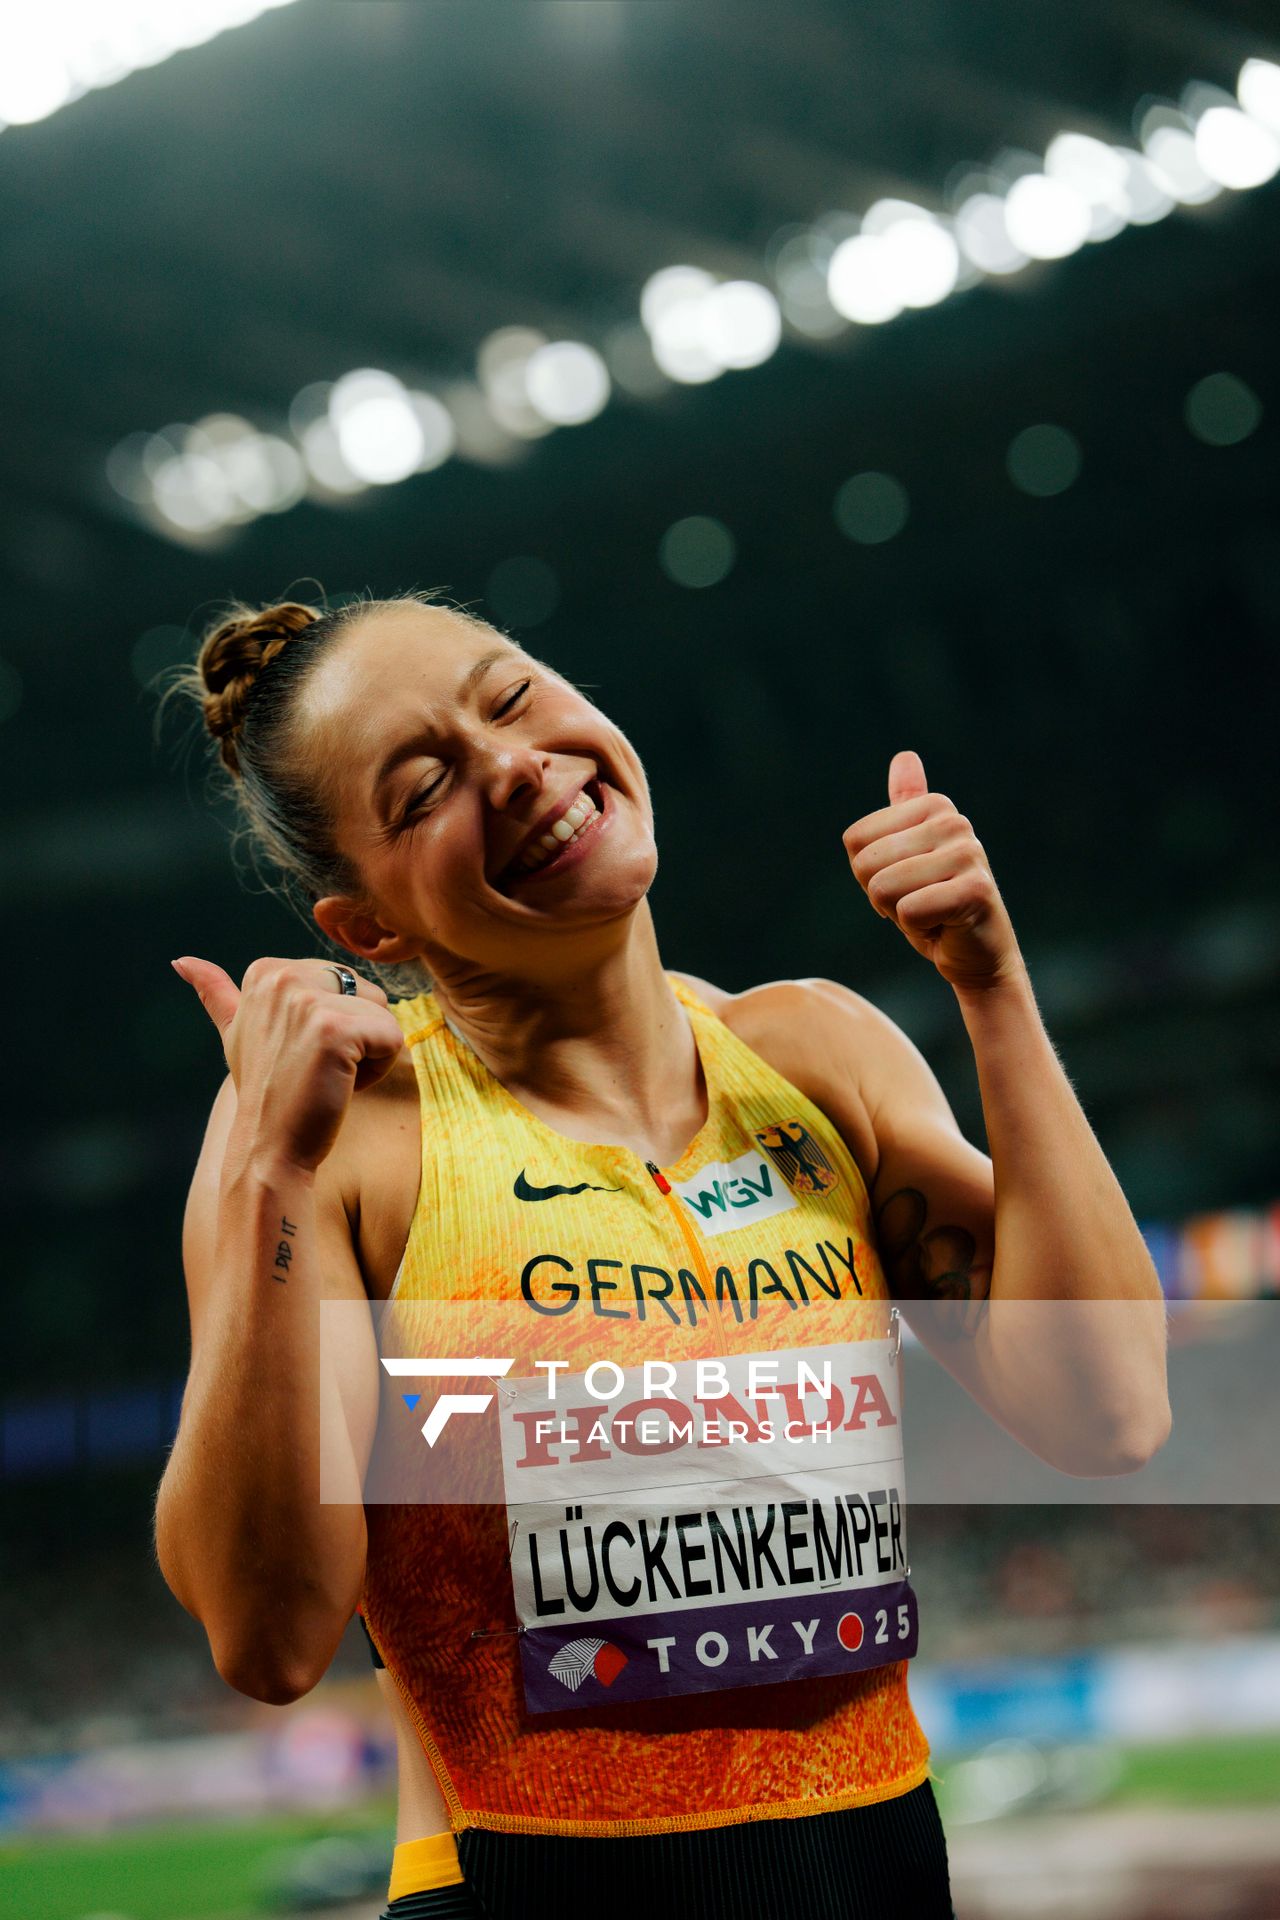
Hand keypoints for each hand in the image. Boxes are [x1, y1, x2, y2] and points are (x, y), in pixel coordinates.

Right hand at [172, 955, 405, 1171]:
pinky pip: (393, 1037)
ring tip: (327, 1076)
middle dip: (356, 1031)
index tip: (297, 1049)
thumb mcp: (235, 1033)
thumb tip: (181, 960)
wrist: (269, 1146)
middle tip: (314, 1067)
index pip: (342, 979)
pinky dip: (379, 1069)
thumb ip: (215, 993)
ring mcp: (309, 1002)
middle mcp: (284, 977)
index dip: (332, 1020)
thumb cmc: (264, 1091)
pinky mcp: (337, 1030)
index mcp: (266, 971)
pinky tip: (343, 1085)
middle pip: (366, 991)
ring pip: (382, 1014)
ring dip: (369, 1052)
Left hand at [842, 751, 1023, 991]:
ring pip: (883, 888)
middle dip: (882, 896)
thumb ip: (906, 806)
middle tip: (919, 902)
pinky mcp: (976, 890)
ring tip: (932, 913)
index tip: (905, 882)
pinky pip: (908, 911)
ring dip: (900, 913)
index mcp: (934, 806)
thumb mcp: (909, 855)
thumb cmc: (935, 905)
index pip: (855, 840)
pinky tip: (945, 925)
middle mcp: (954, 821)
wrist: (978, 955)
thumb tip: (905, 756)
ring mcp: (968, 853)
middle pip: (865, 863)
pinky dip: (919, 929)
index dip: (869, 873)